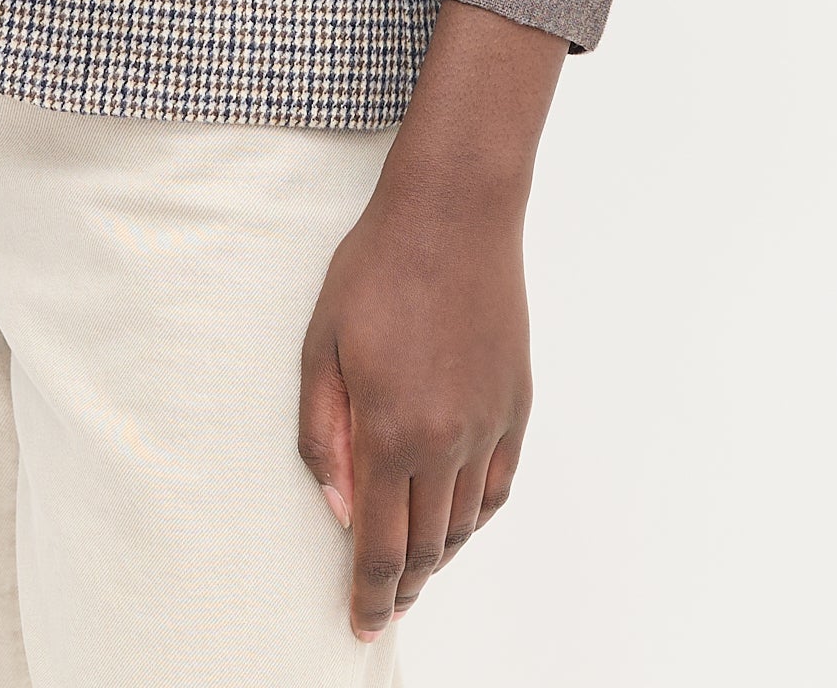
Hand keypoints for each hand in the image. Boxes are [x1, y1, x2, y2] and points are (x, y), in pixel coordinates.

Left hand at [298, 0, 563, 640]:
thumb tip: (335, 505)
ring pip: (465, 522)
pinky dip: (476, 514)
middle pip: (427, 546)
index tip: (360, 624)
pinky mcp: (516, 403)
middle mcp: (446, 440)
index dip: (369, 595)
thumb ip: (322, 433)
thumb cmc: (377, 268)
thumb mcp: (320, 346)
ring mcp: (488, 424)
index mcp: (391, 430)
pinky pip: (498, 485)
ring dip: (438, 552)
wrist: (453, 212)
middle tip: (382, 602)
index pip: (381, 546)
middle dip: (402, 583)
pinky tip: (457, 515)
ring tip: (415, 564)